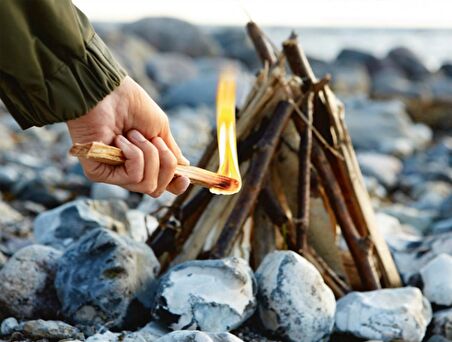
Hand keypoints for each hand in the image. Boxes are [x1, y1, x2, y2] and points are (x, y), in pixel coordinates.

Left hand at [67, 76, 189, 196]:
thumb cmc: (132, 105)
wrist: (109, 92)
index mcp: (143, 162)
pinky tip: (120, 139)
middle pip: (157, 189)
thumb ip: (171, 151)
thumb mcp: (160, 128)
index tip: (184, 177)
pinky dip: (134, 155)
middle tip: (155, 140)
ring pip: (148, 184)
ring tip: (133, 134)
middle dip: (165, 163)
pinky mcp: (98, 173)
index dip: (176, 185)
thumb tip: (184, 167)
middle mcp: (127, 171)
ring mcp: (113, 174)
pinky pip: (133, 177)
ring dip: (149, 155)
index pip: (162, 185)